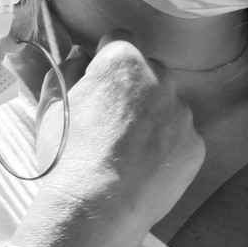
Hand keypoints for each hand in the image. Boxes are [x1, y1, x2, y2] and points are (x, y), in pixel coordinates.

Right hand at [17, 33, 204, 246]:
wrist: (98, 205)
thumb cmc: (68, 151)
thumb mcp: (52, 103)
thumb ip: (65, 68)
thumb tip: (78, 52)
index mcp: (124, 60)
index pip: (119, 41)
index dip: (105, 60)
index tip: (96, 82)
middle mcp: (162, 80)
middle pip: (149, 73)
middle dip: (133, 89)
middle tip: (110, 122)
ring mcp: (183, 115)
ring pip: (168, 108)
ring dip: (152, 120)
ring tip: (127, 152)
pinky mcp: (195, 147)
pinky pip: (181, 140)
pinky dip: (167, 150)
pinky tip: (145, 169)